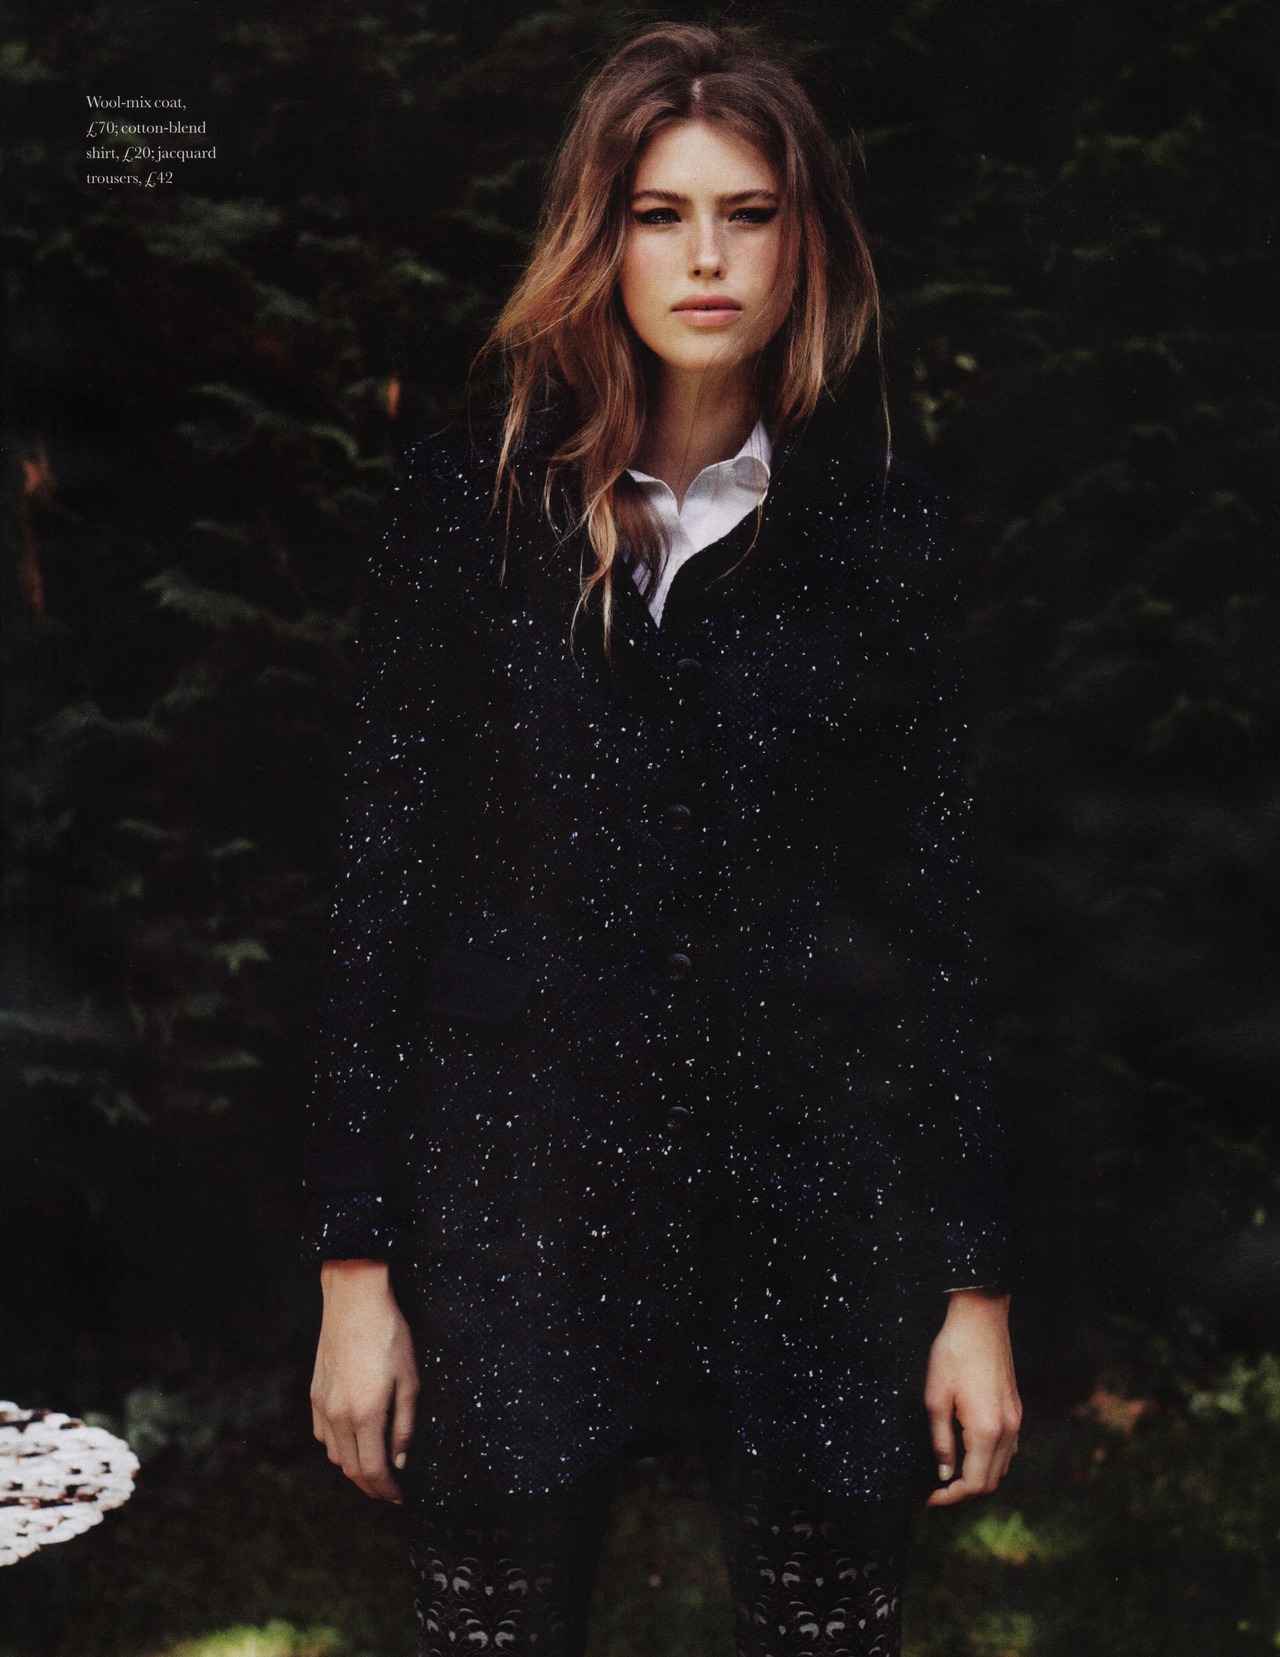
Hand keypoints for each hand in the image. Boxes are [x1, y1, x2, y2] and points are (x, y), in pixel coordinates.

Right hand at [310, 1259, 418, 1502]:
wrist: (354, 1300)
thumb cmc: (388, 1335)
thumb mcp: (409, 1379)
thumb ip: (404, 1424)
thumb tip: (400, 1459)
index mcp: (365, 1414)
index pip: (373, 1469)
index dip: (386, 1490)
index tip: (399, 1497)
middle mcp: (339, 1415)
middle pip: (351, 1469)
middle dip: (371, 1486)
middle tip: (388, 1491)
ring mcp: (322, 1405)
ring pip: (335, 1454)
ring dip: (354, 1467)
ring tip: (375, 1466)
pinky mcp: (315, 1393)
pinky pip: (323, 1434)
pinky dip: (338, 1446)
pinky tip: (353, 1439)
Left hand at [923, 1289, 1020, 1506]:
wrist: (981, 1318)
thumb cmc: (954, 1353)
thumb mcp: (936, 1397)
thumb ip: (941, 1440)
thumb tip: (943, 1473)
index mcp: (986, 1430)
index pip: (974, 1484)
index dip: (950, 1497)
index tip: (929, 1497)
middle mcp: (1007, 1430)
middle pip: (991, 1481)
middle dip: (964, 1490)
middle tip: (936, 1487)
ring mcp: (1015, 1419)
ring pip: (1002, 1467)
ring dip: (978, 1476)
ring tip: (950, 1471)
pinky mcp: (1015, 1408)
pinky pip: (1007, 1448)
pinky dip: (989, 1459)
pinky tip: (968, 1449)